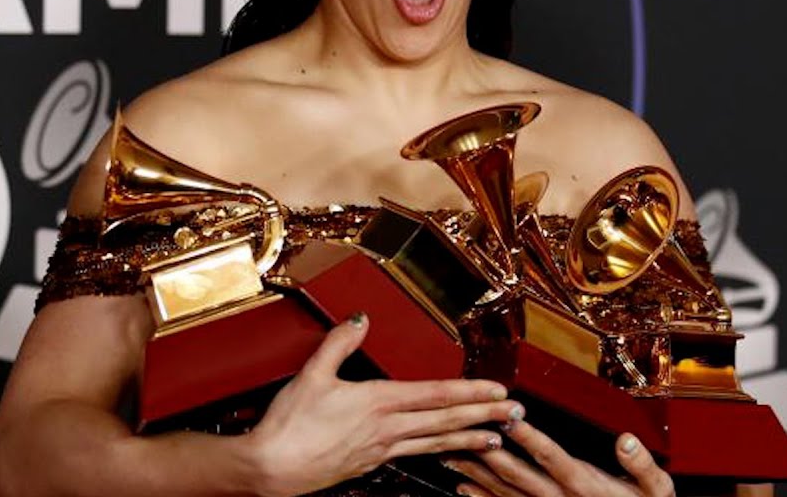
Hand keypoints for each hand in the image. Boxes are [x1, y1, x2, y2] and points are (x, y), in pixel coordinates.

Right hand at [245, 313, 524, 496]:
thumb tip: (361, 318)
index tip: (498, 391)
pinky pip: (414, 457)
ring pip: (434, 443)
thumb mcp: (312, 374)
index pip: (435, 395)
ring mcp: (380, 451)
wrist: (271, 469)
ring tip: (495, 439)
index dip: (470, 392)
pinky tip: (447, 455)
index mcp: (377, 403)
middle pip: (445, 421)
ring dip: (468, 440)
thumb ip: (339, 343)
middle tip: (516, 416)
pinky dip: (438, 454)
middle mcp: (386, 430)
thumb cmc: (289, 425)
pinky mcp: (369, 465)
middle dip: (483, 417)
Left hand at [443, 421, 673, 496]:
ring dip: (477, 474)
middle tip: (464, 431)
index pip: (553, 457)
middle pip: (519, 475)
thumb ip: (641, 465)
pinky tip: (462, 488)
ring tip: (451, 454)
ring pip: (506, 492)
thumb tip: (627, 440)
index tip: (509, 418)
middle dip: (489, 453)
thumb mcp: (655, 489)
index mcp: (586, 485)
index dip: (530, 438)